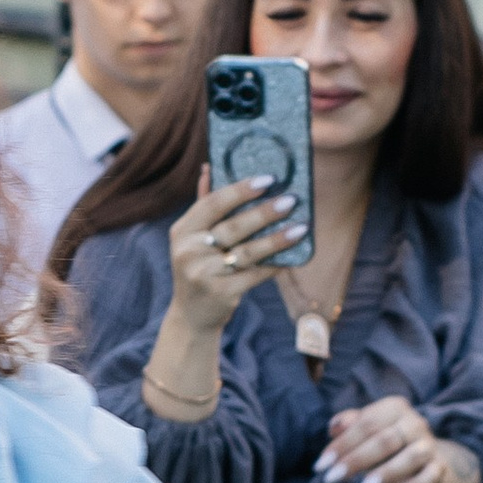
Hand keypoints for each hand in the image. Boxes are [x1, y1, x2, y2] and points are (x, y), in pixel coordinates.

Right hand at [166, 164, 302, 340]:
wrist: (192, 315)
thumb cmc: (200, 267)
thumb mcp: (193, 238)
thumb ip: (204, 205)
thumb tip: (210, 168)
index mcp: (182, 231)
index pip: (212, 203)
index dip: (240, 189)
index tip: (268, 179)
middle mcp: (189, 251)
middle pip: (233, 227)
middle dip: (265, 213)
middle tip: (291, 201)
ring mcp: (203, 274)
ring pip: (247, 252)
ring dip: (276, 239)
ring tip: (300, 227)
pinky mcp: (221, 293)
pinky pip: (254, 275)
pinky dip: (274, 264)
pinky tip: (292, 256)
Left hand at [324, 396, 479, 482]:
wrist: (424, 462)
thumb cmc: (386, 445)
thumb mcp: (368, 431)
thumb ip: (351, 425)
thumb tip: (334, 427)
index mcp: (395, 408)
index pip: (366, 424)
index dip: (341, 445)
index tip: (320, 466)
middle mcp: (415, 423)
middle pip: (384, 440)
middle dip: (355, 460)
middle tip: (332, 479)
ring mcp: (428, 446)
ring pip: (409, 457)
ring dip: (385, 473)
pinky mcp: (438, 468)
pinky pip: (428, 478)